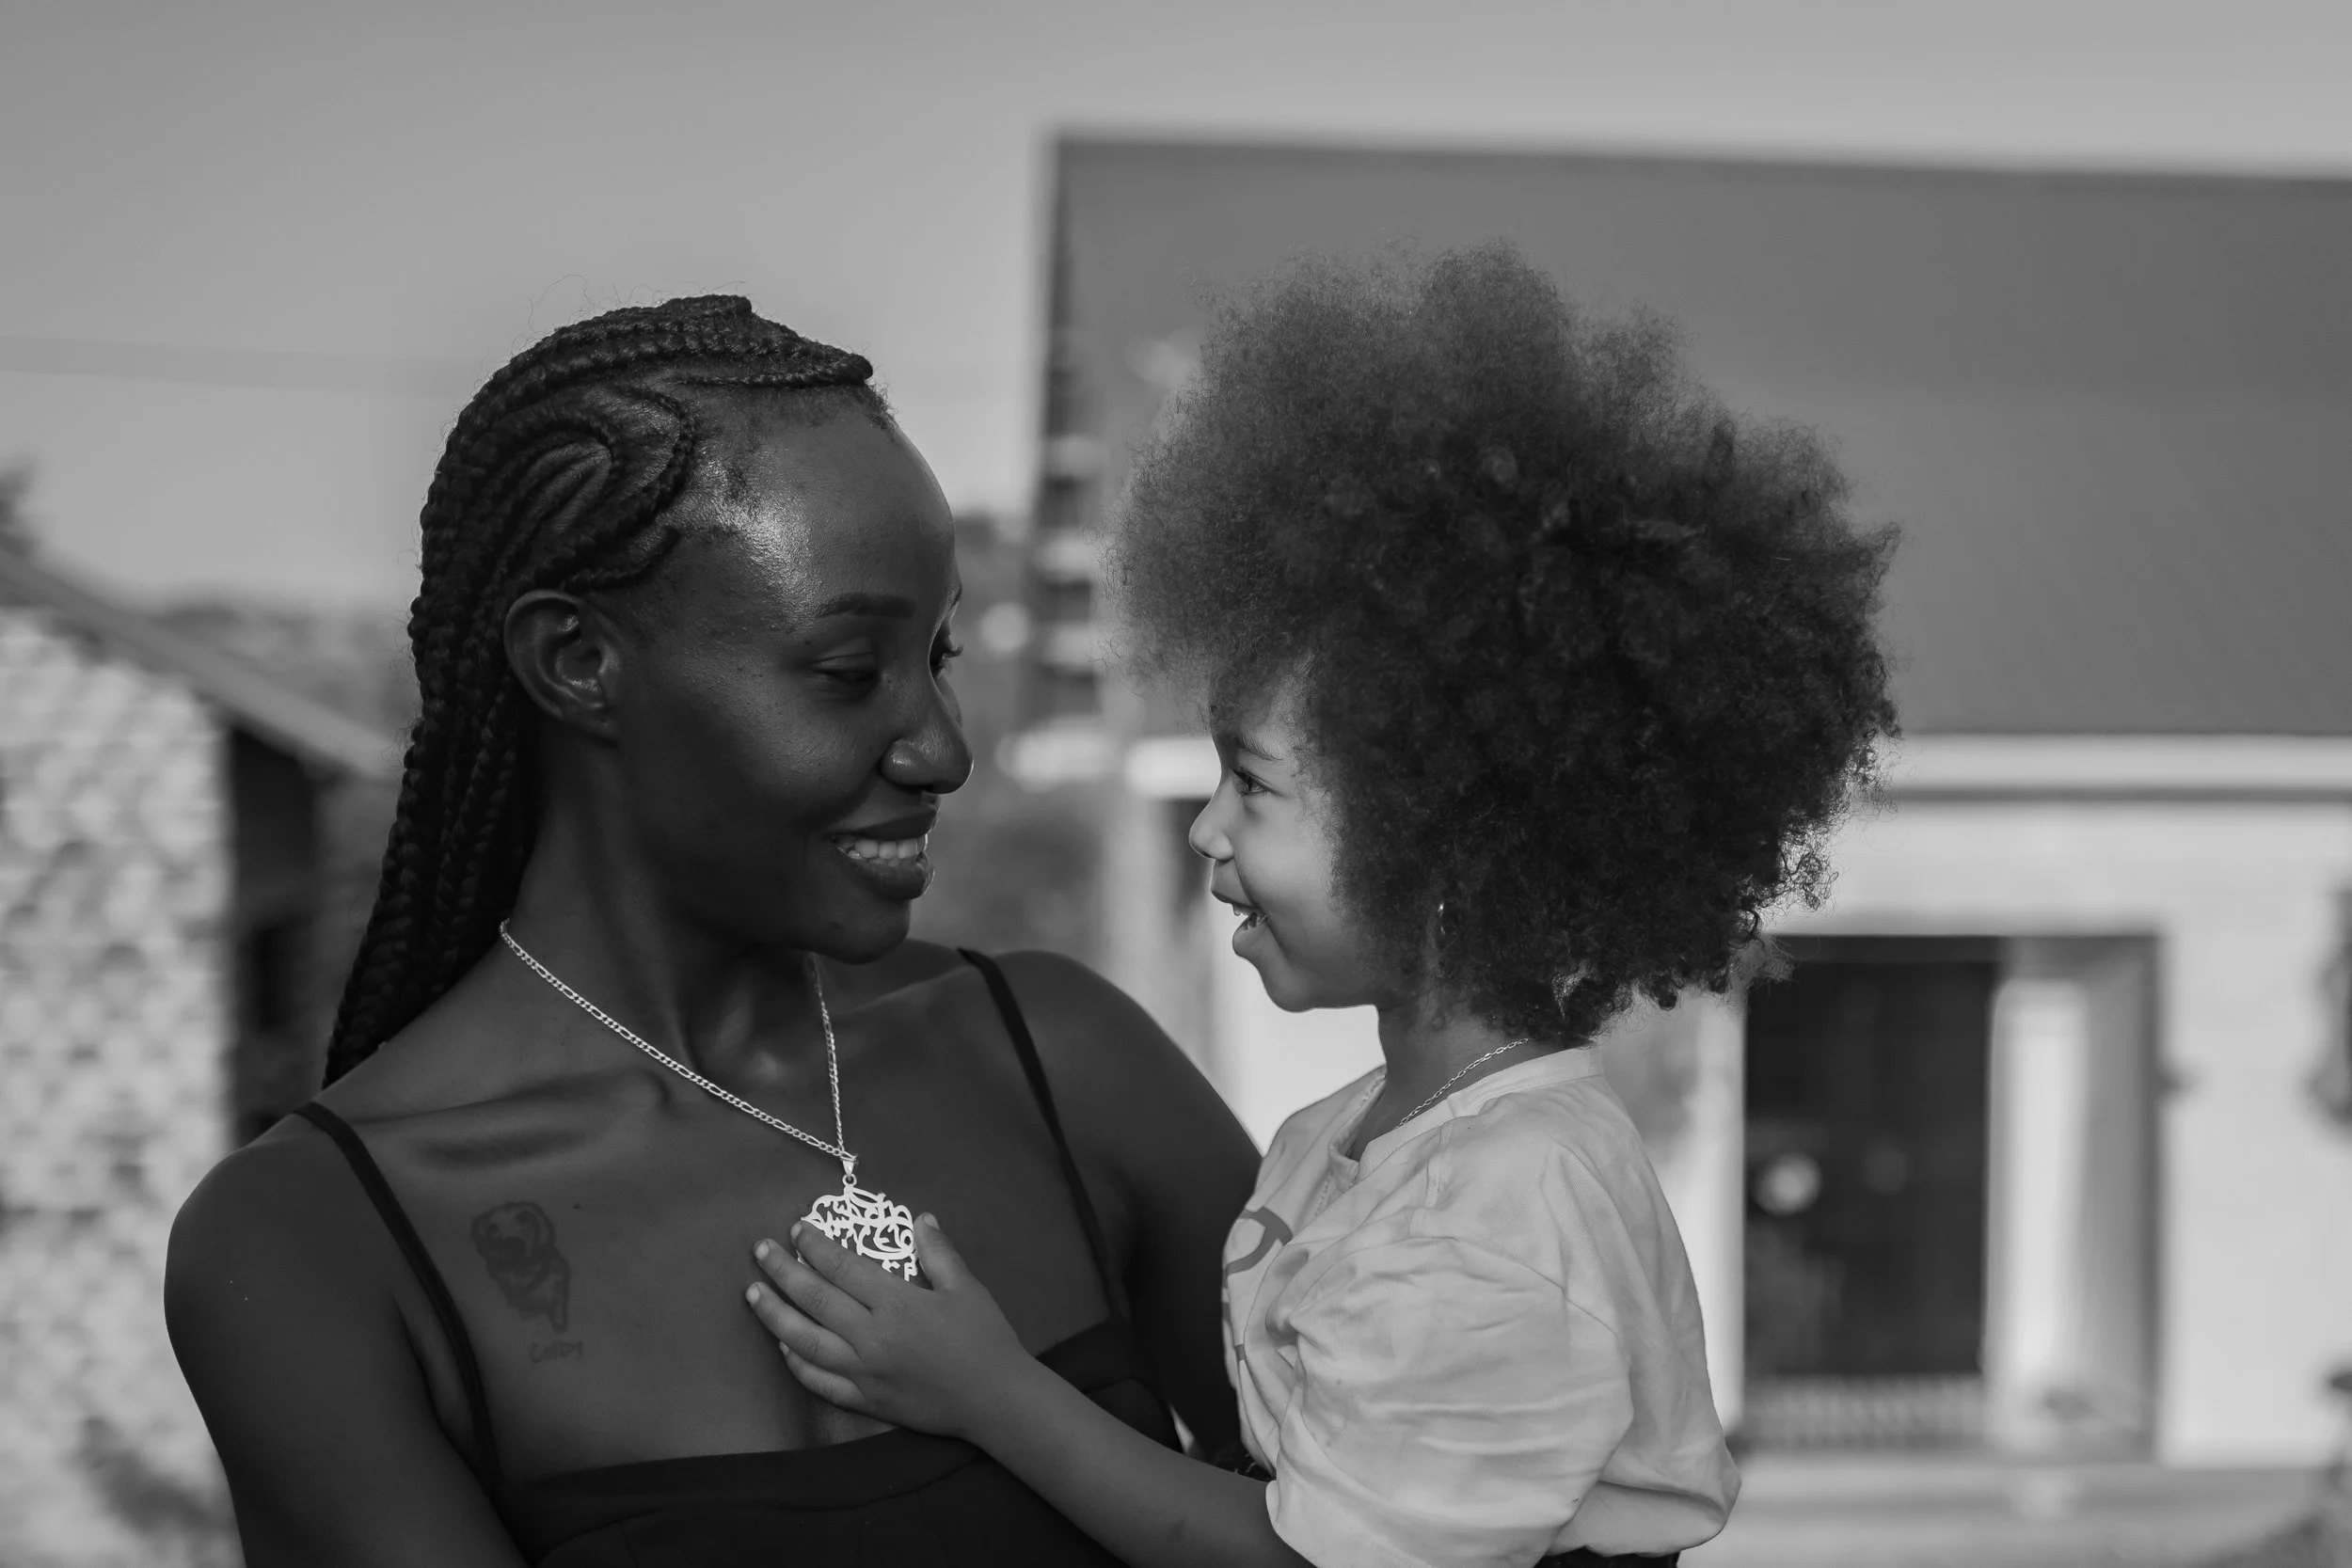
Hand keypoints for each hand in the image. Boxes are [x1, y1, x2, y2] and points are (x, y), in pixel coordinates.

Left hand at [745, 1214, 1032, 1440]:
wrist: (995, 1400)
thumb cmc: (984, 1339)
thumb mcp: (967, 1288)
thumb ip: (939, 1253)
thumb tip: (921, 1220)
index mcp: (896, 1303)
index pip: (843, 1267)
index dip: (816, 1246)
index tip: (796, 1229)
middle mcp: (871, 1336)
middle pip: (815, 1299)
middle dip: (783, 1271)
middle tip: (759, 1251)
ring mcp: (863, 1372)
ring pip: (806, 1341)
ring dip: (775, 1315)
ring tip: (753, 1294)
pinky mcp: (865, 1400)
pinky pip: (820, 1382)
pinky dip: (797, 1364)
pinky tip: (783, 1347)